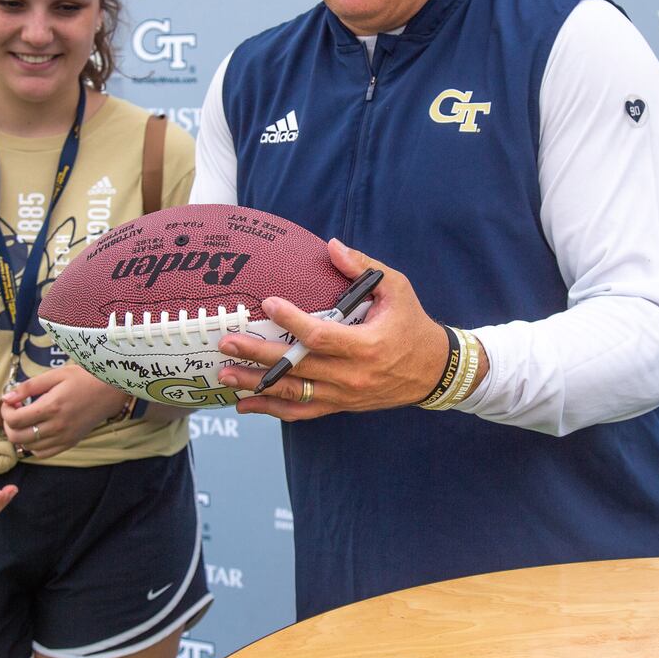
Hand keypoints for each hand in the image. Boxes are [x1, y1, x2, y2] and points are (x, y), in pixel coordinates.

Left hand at [0, 364, 128, 458]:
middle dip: (8, 424)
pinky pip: (43, 454)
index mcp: (51, 407)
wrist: (110, 390)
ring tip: (26, 420)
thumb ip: (29, 386)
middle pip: (17, 436)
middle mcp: (56, 426)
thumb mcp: (56, 375)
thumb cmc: (84, 378)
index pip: (14, 420)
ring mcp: (63, 437)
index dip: (5, 411)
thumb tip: (6, 397)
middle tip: (15, 411)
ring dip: (20, 435)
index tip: (10, 402)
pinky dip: (33, 446)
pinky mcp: (70, 443)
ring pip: (27, 447)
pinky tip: (36, 432)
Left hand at [216, 239, 468, 420]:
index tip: (268, 303)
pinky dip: (272, 409)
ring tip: (224, 374)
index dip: (292, 321)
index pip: (321, 335)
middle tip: (227, 342)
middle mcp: (352, 375)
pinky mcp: (340, 405)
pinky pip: (302, 411)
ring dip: (257, 385)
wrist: (433, 371)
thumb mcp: (397, 289)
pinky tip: (246, 404)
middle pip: (297, 367)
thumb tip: (331, 246)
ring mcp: (344, 395)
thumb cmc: (412, 324)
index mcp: (367, 344)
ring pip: (294, 393)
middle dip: (258, 355)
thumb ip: (363, 267)